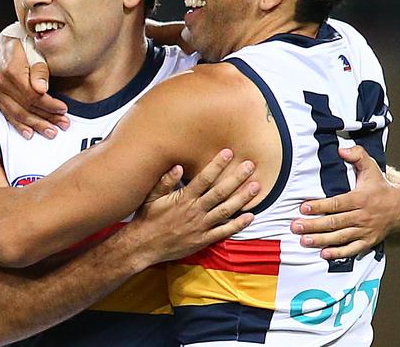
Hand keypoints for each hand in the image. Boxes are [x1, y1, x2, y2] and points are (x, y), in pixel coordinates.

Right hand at [0, 28, 68, 138]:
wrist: (6, 41)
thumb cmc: (27, 44)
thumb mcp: (36, 50)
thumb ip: (40, 69)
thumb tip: (42, 89)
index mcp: (11, 70)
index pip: (33, 95)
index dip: (50, 104)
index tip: (64, 109)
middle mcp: (0, 82)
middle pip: (26, 106)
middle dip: (47, 117)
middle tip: (64, 125)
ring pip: (18, 113)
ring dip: (36, 125)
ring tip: (52, 132)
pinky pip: (7, 114)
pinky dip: (19, 125)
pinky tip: (30, 134)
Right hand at [131, 149, 259, 262]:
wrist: (143, 246)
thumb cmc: (147, 218)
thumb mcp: (152, 197)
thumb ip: (165, 181)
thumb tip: (178, 166)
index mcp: (183, 198)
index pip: (204, 178)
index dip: (217, 165)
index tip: (228, 153)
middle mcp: (194, 211)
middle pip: (220, 192)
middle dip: (236, 178)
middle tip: (250, 166)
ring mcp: (200, 226)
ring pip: (225, 210)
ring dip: (242, 198)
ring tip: (256, 187)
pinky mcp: (203, 240)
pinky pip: (223, 231)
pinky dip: (238, 225)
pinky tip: (251, 216)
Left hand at [291, 146, 399, 259]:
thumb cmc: (380, 186)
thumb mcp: (371, 167)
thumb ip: (357, 155)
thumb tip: (341, 149)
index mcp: (360, 198)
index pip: (337, 203)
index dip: (320, 206)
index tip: (303, 207)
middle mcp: (362, 216)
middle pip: (334, 222)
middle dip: (313, 225)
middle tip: (295, 226)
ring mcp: (365, 230)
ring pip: (340, 237)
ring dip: (321, 240)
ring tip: (304, 241)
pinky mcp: (368, 241)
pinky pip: (352, 249)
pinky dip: (338, 253)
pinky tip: (324, 254)